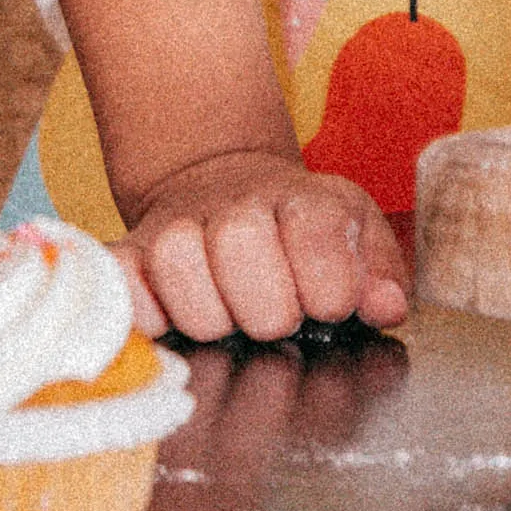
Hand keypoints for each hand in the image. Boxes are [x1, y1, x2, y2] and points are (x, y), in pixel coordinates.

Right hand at [118, 149, 410, 344]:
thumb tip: (388, 306)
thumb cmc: (297, 233)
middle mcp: (234, 205)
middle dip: (267, 305)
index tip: (331, 307)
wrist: (222, 191)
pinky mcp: (126, 255)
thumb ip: (377, 273)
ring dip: (209, 313)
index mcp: (302, 200)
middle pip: (241, 243)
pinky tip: (175, 319)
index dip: (330, 285)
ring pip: (178, 264)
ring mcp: (173, 228)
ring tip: (229, 318)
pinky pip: (122, 283)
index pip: (317, 228)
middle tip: (277, 317)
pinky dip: (146, 313)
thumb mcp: (353, 237)